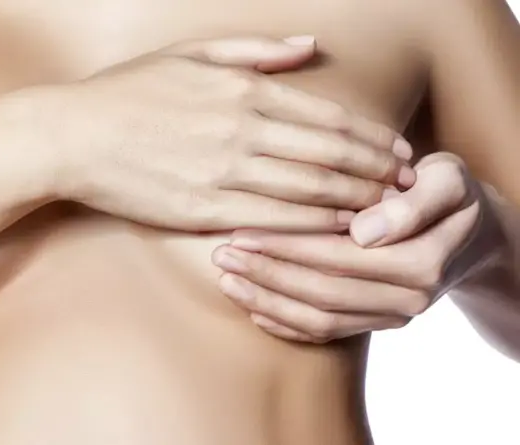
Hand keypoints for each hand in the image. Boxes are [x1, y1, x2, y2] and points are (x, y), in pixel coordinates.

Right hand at [50, 36, 414, 231]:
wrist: (73, 137)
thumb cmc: (128, 92)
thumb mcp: (191, 54)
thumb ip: (256, 52)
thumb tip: (308, 47)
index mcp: (243, 91)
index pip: (328, 119)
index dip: (371, 139)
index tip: (396, 152)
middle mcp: (241, 132)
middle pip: (330, 158)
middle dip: (375, 174)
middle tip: (403, 188)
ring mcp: (223, 174)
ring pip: (309, 192)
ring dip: (353, 202)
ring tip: (380, 212)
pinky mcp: (203, 210)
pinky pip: (272, 220)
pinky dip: (310, 226)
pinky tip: (332, 230)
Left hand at [212, 152, 499, 342]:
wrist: (471, 233)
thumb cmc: (448, 195)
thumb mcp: (447, 181)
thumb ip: (413, 203)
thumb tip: (364, 230)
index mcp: (420, 260)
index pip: (339, 257)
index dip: (287, 247)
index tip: (242, 233)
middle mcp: (407, 298)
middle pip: (322, 293)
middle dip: (266, 274)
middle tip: (221, 255)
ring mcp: (392, 316)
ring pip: (319, 320)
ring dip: (268, 301)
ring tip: (227, 280)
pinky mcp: (377, 323)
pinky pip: (327, 334)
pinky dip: (287, 325)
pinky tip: (252, 307)